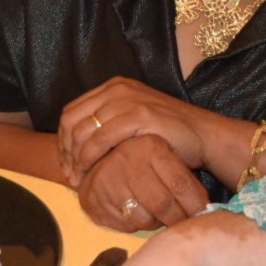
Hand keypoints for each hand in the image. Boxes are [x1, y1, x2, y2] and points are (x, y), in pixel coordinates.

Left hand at [59, 77, 213, 185]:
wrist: (203, 136)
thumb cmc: (169, 134)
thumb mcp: (133, 120)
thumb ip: (108, 123)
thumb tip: (74, 145)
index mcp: (115, 87)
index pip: (72, 111)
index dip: (62, 140)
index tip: (66, 164)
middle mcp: (119, 89)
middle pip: (72, 120)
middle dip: (65, 151)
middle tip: (69, 175)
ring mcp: (129, 100)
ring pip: (83, 131)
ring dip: (75, 158)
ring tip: (78, 178)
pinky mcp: (140, 115)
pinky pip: (100, 139)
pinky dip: (89, 158)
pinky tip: (91, 172)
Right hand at [76, 136, 209, 231]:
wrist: (99, 158)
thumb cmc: (144, 160)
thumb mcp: (165, 156)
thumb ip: (184, 176)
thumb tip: (205, 208)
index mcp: (150, 147)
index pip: (180, 183)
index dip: (195, 204)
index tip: (203, 214)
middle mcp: (127, 161)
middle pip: (162, 204)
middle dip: (178, 219)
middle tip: (184, 223)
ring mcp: (108, 181)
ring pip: (144, 218)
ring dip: (158, 224)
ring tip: (161, 216)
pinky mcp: (94, 200)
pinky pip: (125, 225)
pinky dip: (137, 226)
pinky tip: (139, 214)